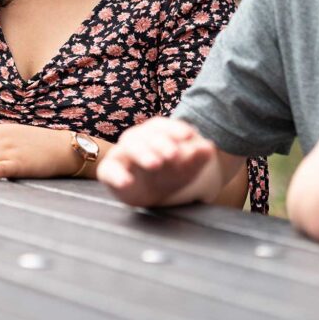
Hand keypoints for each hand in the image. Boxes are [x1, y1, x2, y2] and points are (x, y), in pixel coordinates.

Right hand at [97, 117, 215, 207]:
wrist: (150, 193)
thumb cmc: (169, 172)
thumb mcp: (187, 168)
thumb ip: (198, 158)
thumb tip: (209, 148)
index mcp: (155, 133)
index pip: (164, 126)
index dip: (176, 129)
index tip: (189, 135)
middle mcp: (137, 139)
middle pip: (147, 135)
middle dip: (161, 143)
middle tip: (174, 155)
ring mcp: (122, 154)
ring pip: (130, 147)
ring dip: (143, 154)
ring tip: (155, 164)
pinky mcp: (110, 171)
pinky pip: (109, 170)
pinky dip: (116, 175)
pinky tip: (127, 182)